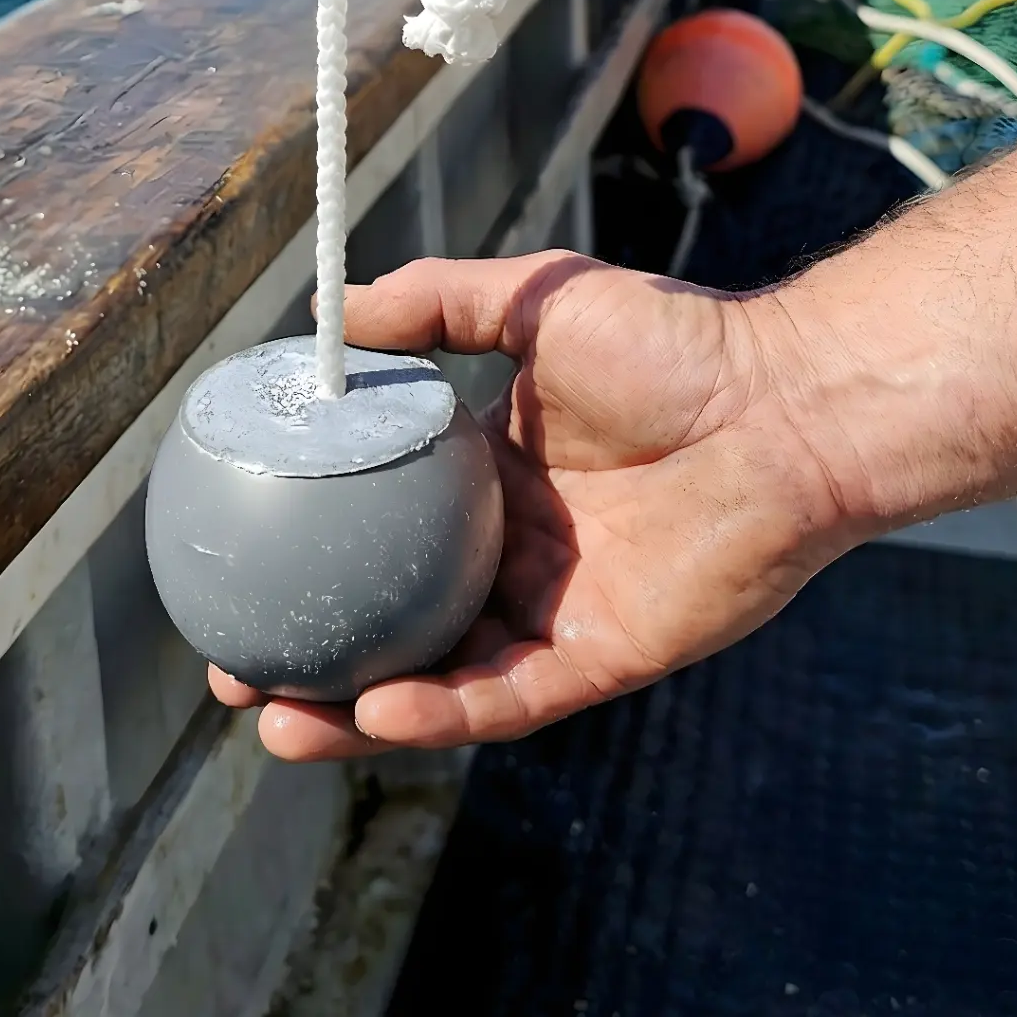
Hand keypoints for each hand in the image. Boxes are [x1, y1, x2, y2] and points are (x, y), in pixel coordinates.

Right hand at [209, 251, 854, 760]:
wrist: (785, 402)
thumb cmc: (674, 340)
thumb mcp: (536, 299)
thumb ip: (439, 302)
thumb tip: (337, 311)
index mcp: (496, 471)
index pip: (386, 523)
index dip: (314, 546)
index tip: (237, 555)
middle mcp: (515, 546)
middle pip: (395, 617)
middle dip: (312, 653)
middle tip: (231, 667)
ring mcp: (555, 606)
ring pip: (436, 675)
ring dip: (353, 707)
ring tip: (272, 718)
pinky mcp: (602, 654)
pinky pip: (505, 696)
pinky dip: (438, 707)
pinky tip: (374, 709)